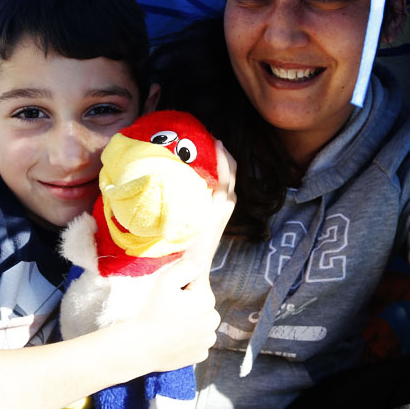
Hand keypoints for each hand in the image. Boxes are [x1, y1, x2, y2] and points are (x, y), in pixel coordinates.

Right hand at [131, 257, 221, 370]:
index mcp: (208, 300)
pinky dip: (188, 340)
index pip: (198, 282)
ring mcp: (208, 340)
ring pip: (200, 323)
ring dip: (190, 321)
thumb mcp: (166, 280)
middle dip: (189, 303)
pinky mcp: (201, 355)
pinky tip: (173, 339)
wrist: (141, 347)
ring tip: (169, 325)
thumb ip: (186, 266)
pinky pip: (196, 341)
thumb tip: (198, 264)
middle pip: (201, 303)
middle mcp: (213, 320)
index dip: (182, 285)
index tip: (170, 295)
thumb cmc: (152, 311)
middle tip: (167, 310)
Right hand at [184, 140, 236, 273]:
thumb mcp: (185, 221)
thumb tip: (178, 178)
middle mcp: (226, 204)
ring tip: (203, 150)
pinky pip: (222, 187)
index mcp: (219, 203)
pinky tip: (201, 171)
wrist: (193, 270)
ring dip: (219, 164)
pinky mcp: (221, 213)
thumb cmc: (185, 247)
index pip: (225, 173)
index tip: (211, 138)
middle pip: (231, 172)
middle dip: (222, 154)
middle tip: (205, 138)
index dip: (221, 154)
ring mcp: (225, 208)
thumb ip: (184, 201)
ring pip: (228, 180)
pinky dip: (216, 175)